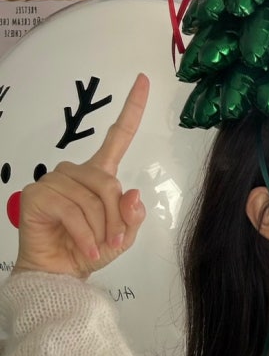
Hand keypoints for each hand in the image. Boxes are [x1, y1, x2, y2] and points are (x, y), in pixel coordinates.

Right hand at [14, 74, 149, 278]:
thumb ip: (132, 215)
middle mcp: (76, 172)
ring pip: (92, 198)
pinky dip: (86, 235)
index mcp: (100, 174)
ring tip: (98, 247)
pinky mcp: (37, 194)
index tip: (143, 80)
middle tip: (114, 241)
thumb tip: (133, 193)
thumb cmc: (90, 250)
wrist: (60, 275)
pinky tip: (87, 249)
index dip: (132, 109)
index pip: (118, 136)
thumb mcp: (123, 235)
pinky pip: (72, 210)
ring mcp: (54, 180)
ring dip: (101, 229)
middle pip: (109, 182)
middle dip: (116, 217)